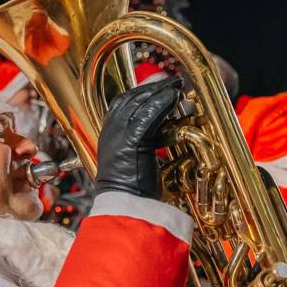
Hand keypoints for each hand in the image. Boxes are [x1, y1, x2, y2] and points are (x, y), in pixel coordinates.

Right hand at [94, 78, 182, 198]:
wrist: (125, 205)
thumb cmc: (133, 190)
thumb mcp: (136, 161)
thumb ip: (144, 144)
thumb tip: (161, 133)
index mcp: (108, 135)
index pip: (123, 104)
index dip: (142, 93)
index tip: (159, 87)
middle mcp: (111, 130)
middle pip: (131, 98)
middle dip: (154, 87)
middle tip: (172, 81)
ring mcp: (119, 133)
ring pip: (141, 102)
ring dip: (161, 91)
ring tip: (177, 86)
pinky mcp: (132, 139)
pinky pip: (150, 114)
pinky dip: (163, 103)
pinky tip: (175, 97)